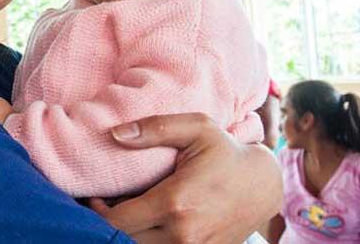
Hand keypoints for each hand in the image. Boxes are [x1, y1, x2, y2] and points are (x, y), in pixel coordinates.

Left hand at [89, 113, 281, 243]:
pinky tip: (146, 224)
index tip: (95, 197)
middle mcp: (183, 234)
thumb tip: (114, 134)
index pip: (117, 221)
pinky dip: (149, 240)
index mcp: (175, 202)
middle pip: (125, 240)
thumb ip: (154, 128)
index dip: (97, 211)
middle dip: (109, 224)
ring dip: (129, 234)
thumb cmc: (225, 151)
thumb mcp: (196, 128)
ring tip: (126, 213)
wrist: (263, 184)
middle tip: (106, 205)